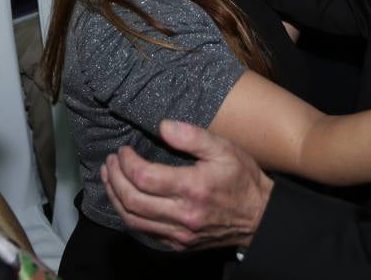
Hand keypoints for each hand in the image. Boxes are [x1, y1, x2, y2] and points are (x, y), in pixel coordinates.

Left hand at [102, 119, 272, 250]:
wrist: (259, 216)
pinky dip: (129, 214)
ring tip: (110, 177)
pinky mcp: (178, 244)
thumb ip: (192, 136)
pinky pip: (144, 231)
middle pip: (132, 200)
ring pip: (132, 220)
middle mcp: (182, 215)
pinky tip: (125, 199)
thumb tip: (163, 126)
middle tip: (111, 161)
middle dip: (115, 178)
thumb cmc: (242, 179)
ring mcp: (179, 233)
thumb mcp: (224, 148)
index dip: (126, 162)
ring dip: (115, 197)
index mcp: (193, 188)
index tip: (124, 150)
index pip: (143, 177)